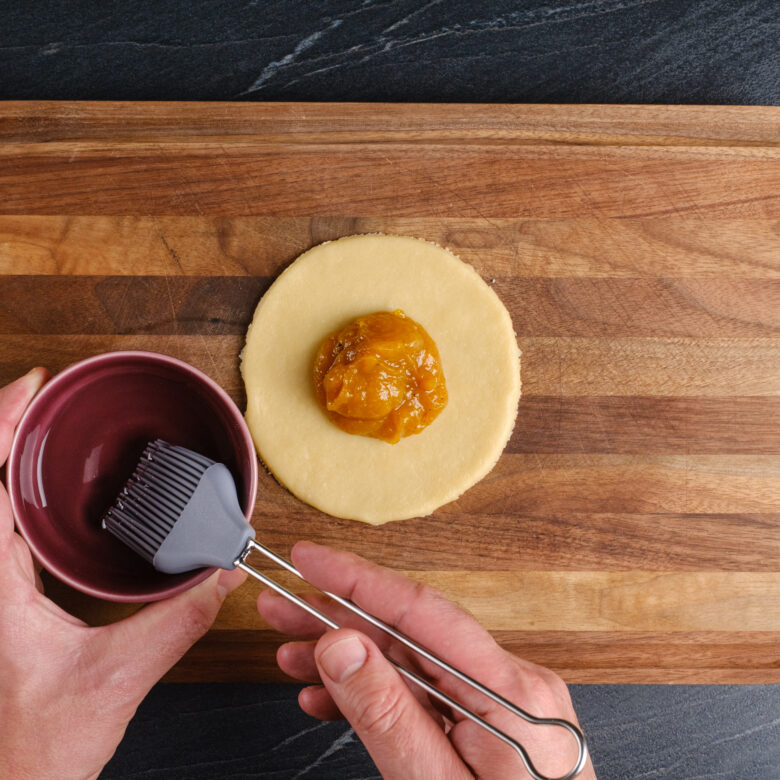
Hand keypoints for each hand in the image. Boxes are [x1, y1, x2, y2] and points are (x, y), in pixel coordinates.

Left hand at [0, 369, 246, 779]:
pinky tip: (33, 485)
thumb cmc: (34, 751)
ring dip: (2, 455)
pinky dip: (9, 489)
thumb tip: (222, 574)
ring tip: (34, 422)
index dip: (1, 427)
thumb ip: (178, 620)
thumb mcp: (119, 677)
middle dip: (1, 427)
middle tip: (39, 392)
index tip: (31, 387)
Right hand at [258, 542, 595, 779]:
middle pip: (411, 634)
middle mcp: (514, 684)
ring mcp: (506, 703)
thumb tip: (340, 645)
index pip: (420, 611)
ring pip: (413, 663)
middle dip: (339, 618)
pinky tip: (332, 696)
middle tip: (282, 608)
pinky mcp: (494, 723)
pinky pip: (428, 694)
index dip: (356, 578)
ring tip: (293, 654)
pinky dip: (379, 693)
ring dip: (350, 657)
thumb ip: (387, 715)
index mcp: (510, 693)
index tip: (308, 560)